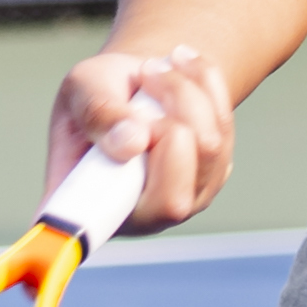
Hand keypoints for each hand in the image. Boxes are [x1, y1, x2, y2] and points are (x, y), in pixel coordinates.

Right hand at [46, 42, 234, 232]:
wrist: (137, 79)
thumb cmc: (100, 92)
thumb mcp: (83, 86)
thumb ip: (98, 113)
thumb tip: (131, 144)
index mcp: (82, 207)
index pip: (82, 238)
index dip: (84, 235)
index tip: (92, 203)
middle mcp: (133, 217)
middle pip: (171, 201)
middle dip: (167, 122)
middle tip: (143, 80)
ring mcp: (178, 203)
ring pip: (207, 151)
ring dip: (185, 92)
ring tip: (155, 68)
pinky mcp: (211, 179)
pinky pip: (225, 131)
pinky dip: (206, 88)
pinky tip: (182, 69)